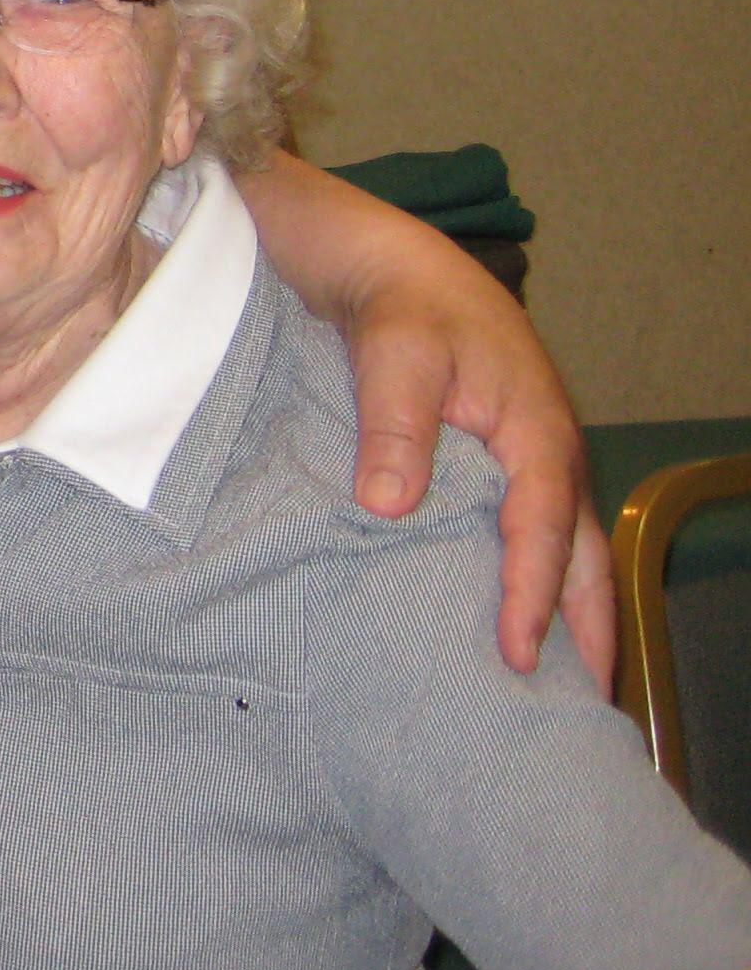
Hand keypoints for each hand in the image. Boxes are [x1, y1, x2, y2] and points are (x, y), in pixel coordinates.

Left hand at [342, 241, 611, 686]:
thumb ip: (394, 423)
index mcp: (533, 435)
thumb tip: (386, 506)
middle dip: (585, 633)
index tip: (515, 658)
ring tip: (550, 690)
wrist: (385, 258)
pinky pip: (517, 536)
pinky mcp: (484, 466)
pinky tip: (492, 622)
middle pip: (576, 559)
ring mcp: (517, 464)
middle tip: (579, 711)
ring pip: (554, 553)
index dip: (531, 598)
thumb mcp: (395, 349)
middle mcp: (539, 457)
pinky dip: (521, 582)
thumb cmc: (400, 299)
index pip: (541, 534)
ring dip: (559, 615)